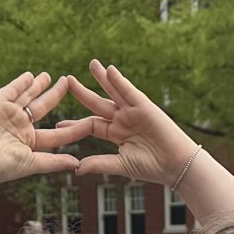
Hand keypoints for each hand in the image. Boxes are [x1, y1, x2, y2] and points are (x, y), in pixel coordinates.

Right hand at [0, 72, 89, 186]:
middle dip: (54, 95)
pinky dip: (21, 82)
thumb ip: (55, 162)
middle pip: (42, 107)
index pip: (57, 133)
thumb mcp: (33, 163)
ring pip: (27, 96)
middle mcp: (20, 126)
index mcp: (31, 142)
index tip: (90, 121)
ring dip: (37, 85)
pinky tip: (31, 75)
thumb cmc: (4, 166)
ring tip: (48, 76)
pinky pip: (12, 90)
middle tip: (67, 82)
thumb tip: (78, 164)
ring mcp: (8, 113)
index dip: (73, 127)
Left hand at [65, 61, 200, 188]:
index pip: (91, 125)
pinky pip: (129, 91)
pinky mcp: (145, 106)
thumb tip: (77, 169)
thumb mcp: (121, 164)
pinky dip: (120, 81)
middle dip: (83, 93)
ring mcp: (133, 111)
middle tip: (67, 81)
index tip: (58, 122)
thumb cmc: (151, 167)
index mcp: (116, 134)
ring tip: (92, 64)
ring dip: (103, 77)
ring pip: (114, 91)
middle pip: (98, 103)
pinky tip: (110, 70)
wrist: (175, 165)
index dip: (75, 123)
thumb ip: (99, 164)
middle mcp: (123, 120)